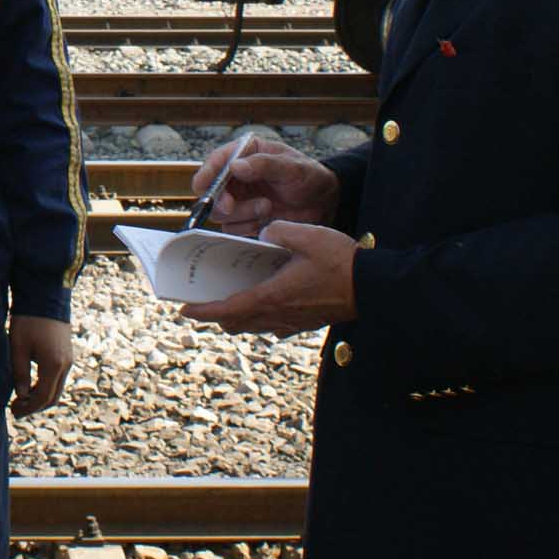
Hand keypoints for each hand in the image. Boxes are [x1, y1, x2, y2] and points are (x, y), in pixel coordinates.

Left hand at [7, 315, 73, 415]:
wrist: (45, 296)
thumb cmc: (28, 320)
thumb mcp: (18, 347)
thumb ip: (20, 374)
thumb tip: (21, 395)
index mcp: (53, 365)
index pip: (42, 397)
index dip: (28, 408)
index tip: (13, 411)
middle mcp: (65, 365)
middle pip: (53, 397)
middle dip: (35, 406)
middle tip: (16, 409)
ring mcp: (69, 359)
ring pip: (57, 388)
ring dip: (40, 397)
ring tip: (21, 398)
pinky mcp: (67, 353)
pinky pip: (59, 378)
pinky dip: (46, 386)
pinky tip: (31, 385)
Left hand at [182, 221, 358, 335]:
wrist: (375, 287)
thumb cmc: (341, 262)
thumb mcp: (307, 236)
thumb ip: (278, 231)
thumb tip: (263, 232)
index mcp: (272, 296)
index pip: (227, 310)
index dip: (202, 311)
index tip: (183, 310)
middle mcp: (279, 316)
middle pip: (236, 322)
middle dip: (215, 315)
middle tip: (201, 301)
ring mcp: (294, 323)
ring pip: (254, 326)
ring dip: (237, 317)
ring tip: (228, 301)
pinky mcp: (307, 323)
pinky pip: (274, 326)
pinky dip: (260, 318)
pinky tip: (265, 302)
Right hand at [193, 134, 340, 235]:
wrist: (325, 203)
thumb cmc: (310, 177)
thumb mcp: (292, 167)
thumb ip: (264, 165)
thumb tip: (235, 168)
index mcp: (244, 154)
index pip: (215, 162)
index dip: (206, 175)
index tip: (203, 188)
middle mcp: (237, 176)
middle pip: (211, 191)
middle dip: (221, 200)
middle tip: (230, 206)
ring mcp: (240, 198)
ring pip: (221, 212)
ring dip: (241, 213)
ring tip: (267, 207)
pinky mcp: (246, 219)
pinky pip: (233, 228)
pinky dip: (247, 226)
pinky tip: (266, 220)